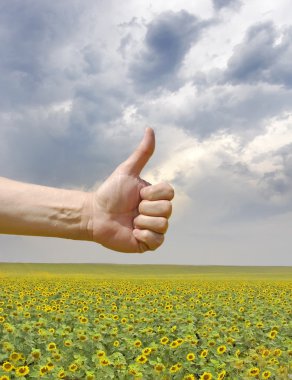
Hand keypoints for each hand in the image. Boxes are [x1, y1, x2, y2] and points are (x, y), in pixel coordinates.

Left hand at [88, 128, 173, 252]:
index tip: (137, 194)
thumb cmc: (110, 192)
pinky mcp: (148, 244)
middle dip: (145, 207)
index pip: (169, 193)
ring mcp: (154, 229)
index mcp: (156, 196)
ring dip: (142, 221)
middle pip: (167, 209)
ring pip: (163, 225)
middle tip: (132, 208)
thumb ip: (142, 153)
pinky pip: (158, 241)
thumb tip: (150, 128)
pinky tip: (133, 232)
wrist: (95, 214)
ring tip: (131, 221)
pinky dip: (144, 236)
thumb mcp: (127, 171)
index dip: (152, 194)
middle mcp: (158, 212)